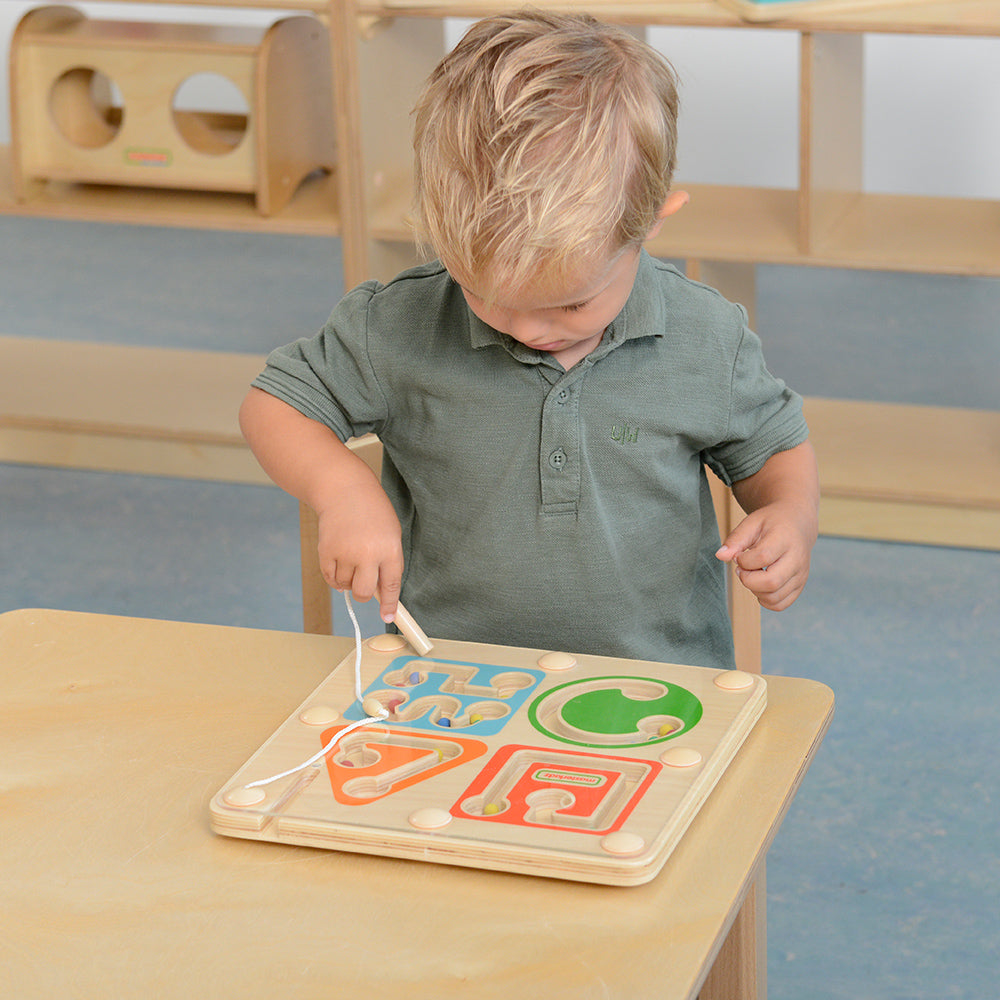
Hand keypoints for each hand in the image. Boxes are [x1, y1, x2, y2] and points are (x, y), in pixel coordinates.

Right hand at [315, 480, 403, 623]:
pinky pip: (330, 578)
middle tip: (363, 582)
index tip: (389, 618)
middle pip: (365, 593)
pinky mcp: (326, 551)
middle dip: (364, 593)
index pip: (391, 585)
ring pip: (345, 586)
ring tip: (351, 557)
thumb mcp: (391, 534)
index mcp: (390, 548)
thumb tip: (381, 594)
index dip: (390, 605)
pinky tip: (339, 559)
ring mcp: (345, 553)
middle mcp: (368, 553)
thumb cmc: (372, 512)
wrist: (344, 490)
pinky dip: (334, 576)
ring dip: (348, 580)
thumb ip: (388, 563)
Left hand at [715, 500, 814, 610]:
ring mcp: (801, 575)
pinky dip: (764, 599)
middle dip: (748, 579)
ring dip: (754, 590)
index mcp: (785, 539)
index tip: (739, 556)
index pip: (763, 557)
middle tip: (743, 569)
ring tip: (752, 574)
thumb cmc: (772, 523)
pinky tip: (760, 584)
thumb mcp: (752, 522)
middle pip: (771, 582)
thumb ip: (735, 539)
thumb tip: (720, 556)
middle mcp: (797, 559)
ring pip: (774, 597)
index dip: (744, 561)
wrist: (798, 524)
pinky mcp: (800, 586)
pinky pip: (780, 604)